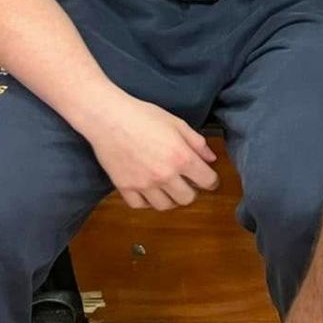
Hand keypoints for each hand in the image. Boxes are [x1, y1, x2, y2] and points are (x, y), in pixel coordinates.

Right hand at [80, 92, 219, 210]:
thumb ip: (197, 143)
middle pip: (187, 199)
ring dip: (171, 199)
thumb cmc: (145, 116)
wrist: (110, 118)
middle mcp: (164, 175)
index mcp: (181, 158)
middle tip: (189, 183)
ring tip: (169, 188)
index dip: (212, 181)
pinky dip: (147, 202)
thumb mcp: (178, 124)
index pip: (207, 181)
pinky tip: (149, 191)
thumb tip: (211, 158)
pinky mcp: (124, 187)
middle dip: (192, 191)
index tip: (210, 180)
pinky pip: (140, 205)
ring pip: (164, 206)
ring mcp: (143, 184)